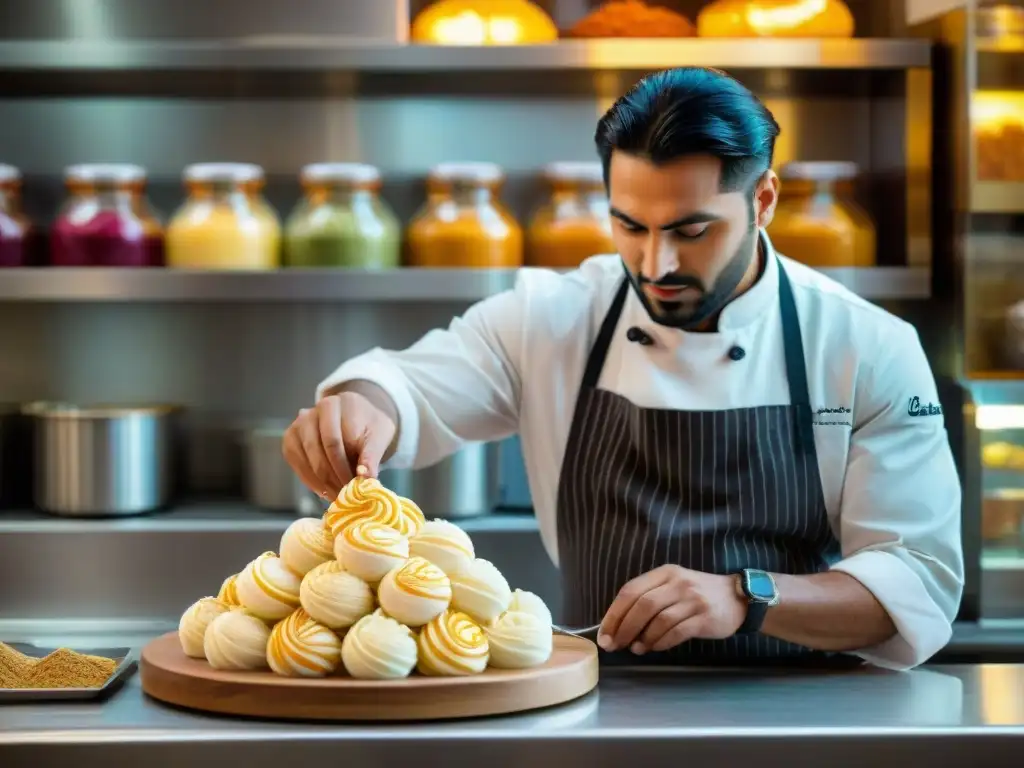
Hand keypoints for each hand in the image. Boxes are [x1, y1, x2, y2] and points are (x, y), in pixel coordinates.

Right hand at [282, 391, 396, 499]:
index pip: (337, 442)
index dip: (346, 469)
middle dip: (335, 478)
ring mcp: (299, 424)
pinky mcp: (290, 439)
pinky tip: (325, 490)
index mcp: (337, 404)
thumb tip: (364, 478)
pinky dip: (311, 482)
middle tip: (347, 496)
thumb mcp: (378, 437)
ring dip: (323, 483)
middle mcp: (313, 411)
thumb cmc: (369, 428)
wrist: (357, 420)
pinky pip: (297, 464)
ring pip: (308, 460)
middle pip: (321, 452)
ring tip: (339, 496)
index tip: (356, 488)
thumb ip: (372, 456)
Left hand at [598, 565, 747, 654]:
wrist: (737, 598)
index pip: (630, 590)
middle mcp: (677, 583)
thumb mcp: (672, 586)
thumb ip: (648, 598)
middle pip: (642, 605)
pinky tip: (654, 647)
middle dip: (623, 628)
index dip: (614, 614)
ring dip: (642, 638)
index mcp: (664, 573)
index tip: (604, 633)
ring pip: (658, 620)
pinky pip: (676, 632)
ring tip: (635, 648)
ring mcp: (692, 599)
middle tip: (614, 645)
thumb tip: (618, 625)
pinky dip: (661, 642)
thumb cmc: (697, 594)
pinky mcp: (704, 617)